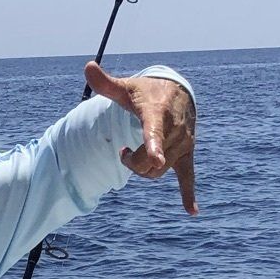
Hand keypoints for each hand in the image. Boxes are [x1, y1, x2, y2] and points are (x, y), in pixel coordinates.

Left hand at [83, 64, 197, 215]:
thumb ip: (106, 84)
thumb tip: (87, 67)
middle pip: (151, 162)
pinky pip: (189, 176)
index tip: (154, 158)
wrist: (178, 92)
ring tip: (134, 156)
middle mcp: (173, 130)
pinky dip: (189, 194)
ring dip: (143, 171)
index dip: (153, 145)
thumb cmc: (147, 92)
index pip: (154, 132)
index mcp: (157, 113)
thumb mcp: (127, 88)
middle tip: (122, 152)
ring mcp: (182, 143)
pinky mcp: (187, 153)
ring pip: (159, 172)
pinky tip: (192, 211)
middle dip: (133, 163)